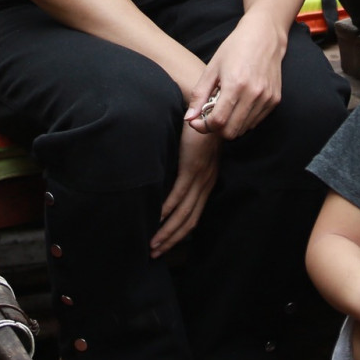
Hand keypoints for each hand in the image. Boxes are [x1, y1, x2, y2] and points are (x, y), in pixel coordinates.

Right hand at [152, 124, 218, 256]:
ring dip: (167, 231)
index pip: (193, 216)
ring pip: (184, 212)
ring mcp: (200, 176)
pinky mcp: (192, 167)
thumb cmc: (195, 128)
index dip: (179, 234)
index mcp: (207, 182)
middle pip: (189, 220)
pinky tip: (156, 218)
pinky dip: (167, 209)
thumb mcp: (194, 153)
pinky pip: (179, 193)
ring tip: (152, 244)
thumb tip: (168, 183)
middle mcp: (206, 183)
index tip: (165, 246)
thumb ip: (185, 170)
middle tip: (154, 254)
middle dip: (171, 239)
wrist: (205, 105)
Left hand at [186, 12, 286, 139]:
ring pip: (244, 129)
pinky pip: (255, 122)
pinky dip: (244, 119)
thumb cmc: (235, 48)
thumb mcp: (212, 68)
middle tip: (210, 116)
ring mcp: (266, 98)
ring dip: (231, 124)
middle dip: (217, 128)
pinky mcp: (275, 100)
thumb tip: (189, 118)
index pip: (218, 122)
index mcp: (235, 85)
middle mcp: (254, 94)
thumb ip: (199, 95)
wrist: (264, 36)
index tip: (197, 121)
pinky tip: (238, 104)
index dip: (204, 126)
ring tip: (225, 107)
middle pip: (231, 132)